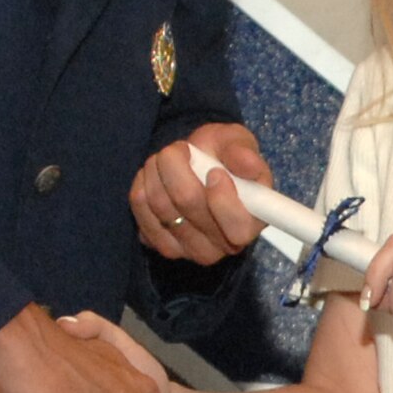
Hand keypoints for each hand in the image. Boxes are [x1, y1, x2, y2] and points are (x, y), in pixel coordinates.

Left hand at [131, 122, 270, 265]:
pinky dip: (142, 185)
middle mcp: (223, 245)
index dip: (222, 199)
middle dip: (177, 166)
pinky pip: (141, 212)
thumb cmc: (224, 156)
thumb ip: (243, 151)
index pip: (237, 229)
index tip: (214, 171)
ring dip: (157, 171)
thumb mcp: (238, 143)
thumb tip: (248, 164)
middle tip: (179, 148)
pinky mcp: (162, 245)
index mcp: (251, 223)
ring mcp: (190, 250)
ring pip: (161, 205)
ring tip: (165, 157)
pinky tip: (153, 176)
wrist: (198, 166)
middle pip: (189, 205)